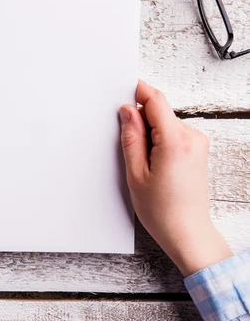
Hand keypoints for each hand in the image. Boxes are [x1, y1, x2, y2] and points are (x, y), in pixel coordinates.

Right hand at [120, 81, 232, 276]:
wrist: (188, 233)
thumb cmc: (163, 211)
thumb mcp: (136, 174)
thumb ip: (131, 138)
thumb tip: (127, 111)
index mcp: (175, 141)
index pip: (155, 100)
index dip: (137, 91)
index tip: (123, 88)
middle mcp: (192, 137)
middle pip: (159, 112)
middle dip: (140, 121)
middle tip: (129, 148)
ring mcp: (198, 143)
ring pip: (165, 123)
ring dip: (150, 134)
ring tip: (144, 164)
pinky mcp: (198, 150)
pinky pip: (173, 134)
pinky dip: (159, 141)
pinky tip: (154, 165)